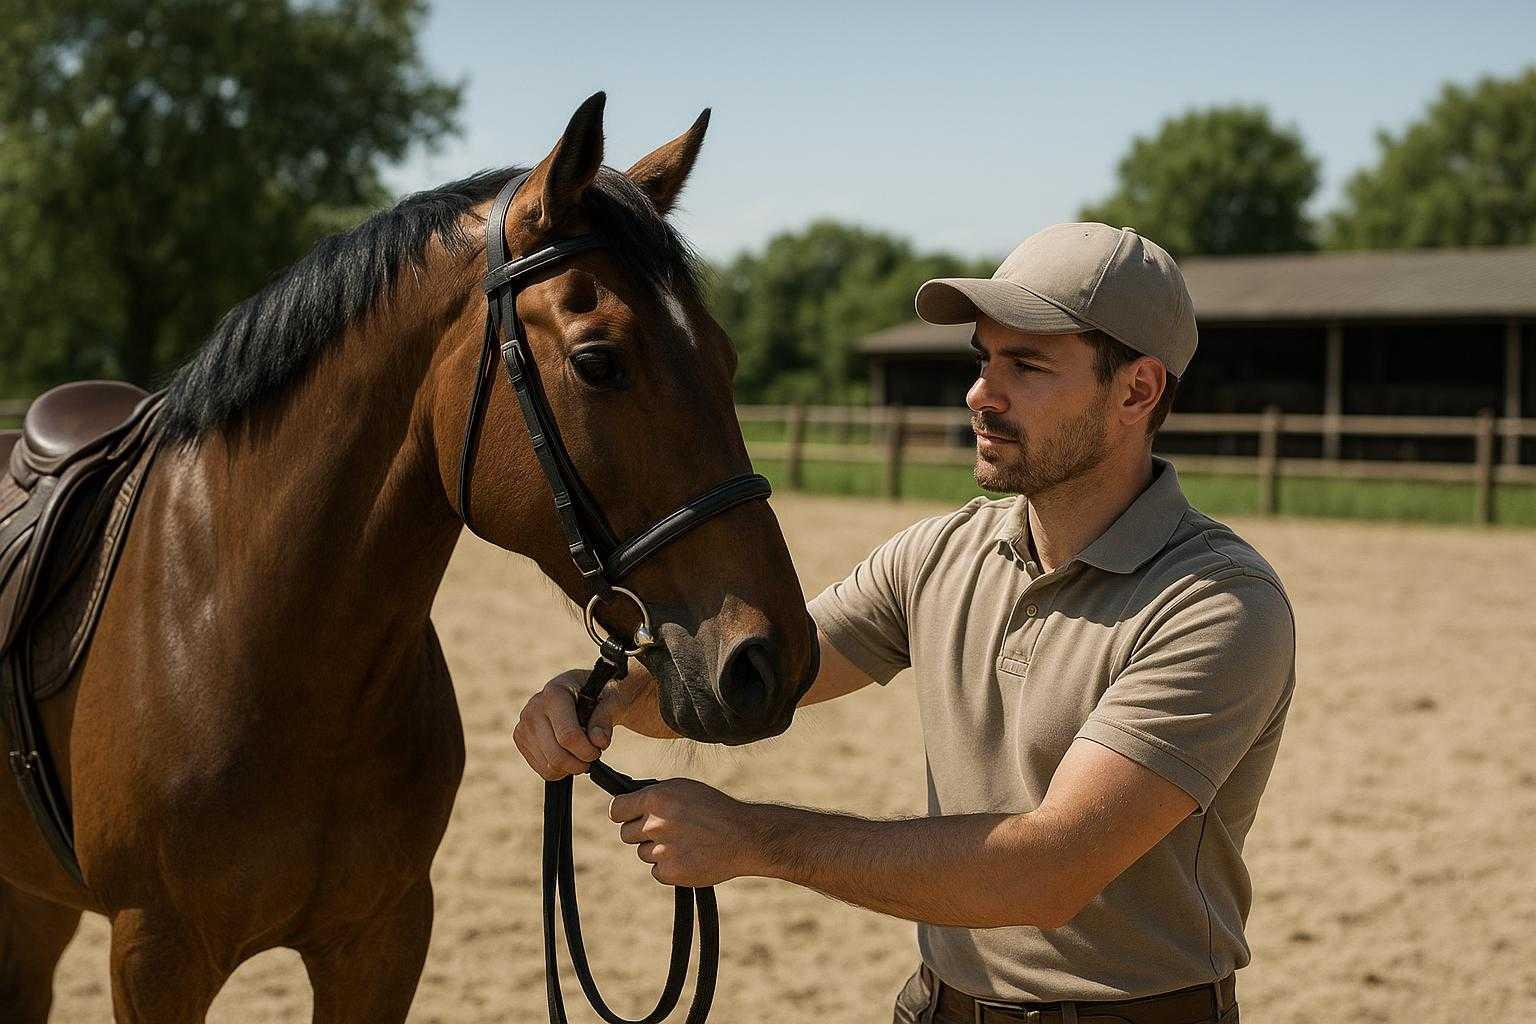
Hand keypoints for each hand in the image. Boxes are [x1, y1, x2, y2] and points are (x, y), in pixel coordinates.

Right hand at [513, 667, 646, 779]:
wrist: (583, 693)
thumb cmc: (601, 695)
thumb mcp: (612, 700)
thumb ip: (605, 719)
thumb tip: (599, 741)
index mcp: (555, 693)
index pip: (568, 736)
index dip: (587, 750)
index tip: (599, 749)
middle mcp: (534, 707)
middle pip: (556, 755)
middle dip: (580, 763)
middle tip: (592, 755)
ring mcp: (524, 724)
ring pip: (549, 766)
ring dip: (571, 767)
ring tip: (581, 752)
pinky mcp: (520, 738)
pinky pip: (542, 770)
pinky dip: (560, 769)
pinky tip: (568, 753)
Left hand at [609, 779, 766, 886]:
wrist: (744, 837)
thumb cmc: (714, 808)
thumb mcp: (684, 789)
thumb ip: (654, 797)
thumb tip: (628, 804)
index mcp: (657, 799)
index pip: (616, 810)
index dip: (623, 814)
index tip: (629, 817)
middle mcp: (655, 824)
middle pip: (626, 834)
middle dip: (640, 833)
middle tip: (666, 830)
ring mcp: (662, 851)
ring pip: (642, 853)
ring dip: (657, 850)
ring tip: (685, 842)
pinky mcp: (671, 873)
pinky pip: (657, 871)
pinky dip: (669, 867)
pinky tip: (689, 856)